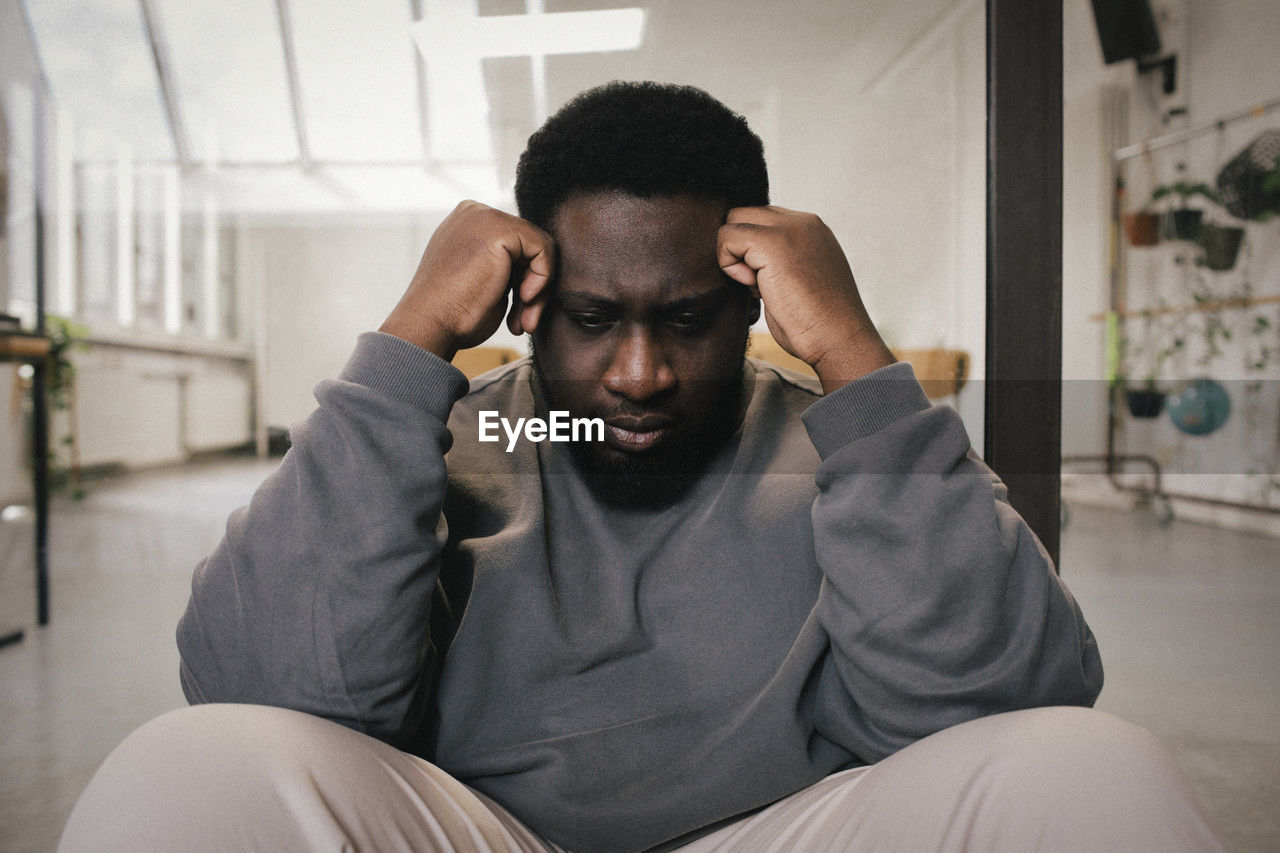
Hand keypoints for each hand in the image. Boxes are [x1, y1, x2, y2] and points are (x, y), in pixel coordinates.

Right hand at [379, 200, 555, 360]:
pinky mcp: (498, 229)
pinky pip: (543, 248)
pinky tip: (525, 299)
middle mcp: (474, 213)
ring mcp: (485, 217)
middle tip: (523, 323)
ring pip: (539, 249)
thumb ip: (503, 264)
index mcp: (466, 223)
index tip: (517, 315)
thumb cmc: (451, 314)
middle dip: (531, 289)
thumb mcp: (479, 279)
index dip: (522, 282)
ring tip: (522, 321)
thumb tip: (533, 268)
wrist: (429, 324)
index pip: (516, 246)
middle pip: (528, 246)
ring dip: (539, 292)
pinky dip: (543, 279)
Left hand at [718, 205, 894, 392]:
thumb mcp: (800, 278)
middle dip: (738, 247)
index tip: (764, 279)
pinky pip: (727, 237)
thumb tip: (747, 263)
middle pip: (744, 213)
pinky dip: (728, 263)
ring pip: (733, 221)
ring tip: (756, 285)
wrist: (838, 337)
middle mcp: (801, 221)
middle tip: (755, 282)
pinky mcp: (771, 243)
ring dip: (733, 255)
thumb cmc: (819, 321)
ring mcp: (788, 228)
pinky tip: (752, 286)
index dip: (751, 248)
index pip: (762, 218)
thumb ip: (779, 261)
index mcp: (811, 228)